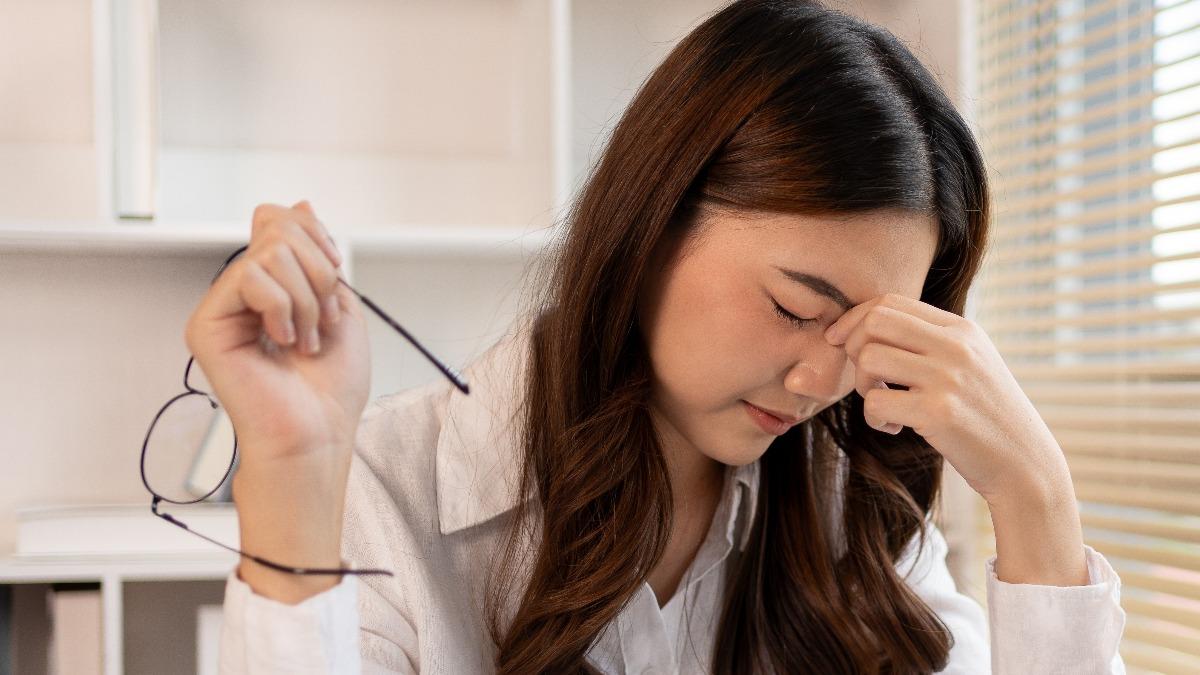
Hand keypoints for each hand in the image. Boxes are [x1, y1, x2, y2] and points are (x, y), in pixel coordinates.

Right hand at [183, 200, 371, 600]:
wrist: (319, 433)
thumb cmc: (331, 387)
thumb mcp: (341, 304)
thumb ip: (320, 255)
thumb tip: (299, 206)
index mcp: (274, 285)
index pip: (280, 220)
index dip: (316, 235)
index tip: (336, 273)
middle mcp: (243, 292)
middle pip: (278, 227)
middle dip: (320, 272)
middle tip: (323, 321)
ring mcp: (222, 307)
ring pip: (271, 251)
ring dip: (308, 299)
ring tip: (305, 341)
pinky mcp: (207, 325)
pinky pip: (251, 278)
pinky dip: (284, 309)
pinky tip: (282, 343)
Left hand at [823, 293, 1070, 507]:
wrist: (1025, 463)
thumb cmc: (985, 415)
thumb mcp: (969, 363)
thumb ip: (929, 341)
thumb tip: (866, 324)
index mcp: (961, 329)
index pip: (890, 302)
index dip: (854, 319)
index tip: (839, 340)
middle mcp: (955, 346)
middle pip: (875, 321)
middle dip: (853, 346)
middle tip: (866, 377)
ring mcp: (948, 378)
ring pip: (869, 358)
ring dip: (862, 385)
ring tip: (883, 404)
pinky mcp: (938, 413)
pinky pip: (874, 402)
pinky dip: (873, 419)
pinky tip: (895, 428)